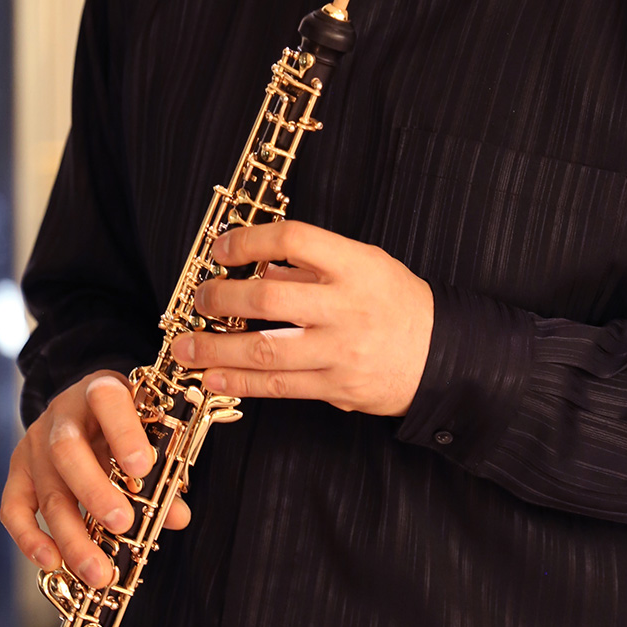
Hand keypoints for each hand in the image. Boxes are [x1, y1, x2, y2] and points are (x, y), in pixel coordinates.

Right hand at [0, 370, 189, 587]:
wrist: (85, 404)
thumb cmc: (122, 421)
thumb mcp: (145, 428)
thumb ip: (164, 469)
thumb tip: (177, 516)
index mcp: (101, 391)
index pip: (107, 400)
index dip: (124, 433)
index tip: (142, 468)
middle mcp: (62, 416)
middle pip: (67, 451)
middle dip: (94, 492)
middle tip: (122, 525)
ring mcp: (35, 444)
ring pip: (47, 490)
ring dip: (72, 535)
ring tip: (97, 572)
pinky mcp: (17, 472)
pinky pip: (13, 508)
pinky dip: (30, 539)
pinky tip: (52, 563)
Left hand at [176, 221, 433, 415]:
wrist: (441, 356)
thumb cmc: (397, 302)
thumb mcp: (365, 265)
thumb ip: (311, 267)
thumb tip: (257, 270)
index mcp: (355, 265)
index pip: (294, 239)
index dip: (250, 240)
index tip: (222, 248)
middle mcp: (346, 307)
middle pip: (269, 300)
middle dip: (221, 298)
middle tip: (200, 298)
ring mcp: (340, 350)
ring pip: (264, 350)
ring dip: (215, 349)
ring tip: (186, 346)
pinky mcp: (335, 387)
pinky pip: (278, 386)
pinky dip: (240, 381)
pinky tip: (213, 377)